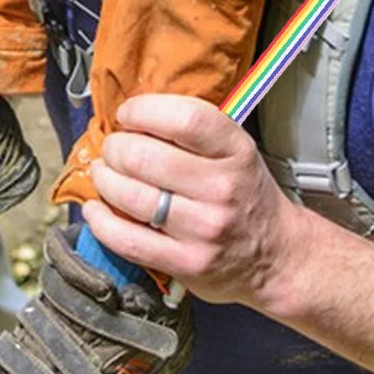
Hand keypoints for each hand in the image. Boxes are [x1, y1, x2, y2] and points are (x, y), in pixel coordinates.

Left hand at [82, 94, 307, 310]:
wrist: (276, 257)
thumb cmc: (245, 195)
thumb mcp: (235, 151)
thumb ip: (191, 131)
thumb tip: (129, 115)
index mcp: (235, 151)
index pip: (183, 118)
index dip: (142, 110)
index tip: (127, 114)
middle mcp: (222, 188)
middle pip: (143, 156)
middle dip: (114, 147)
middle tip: (113, 149)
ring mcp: (204, 229)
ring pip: (129, 195)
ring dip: (103, 179)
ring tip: (104, 174)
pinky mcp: (187, 263)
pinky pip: (127, 239)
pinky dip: (100, 222)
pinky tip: (96, 210)